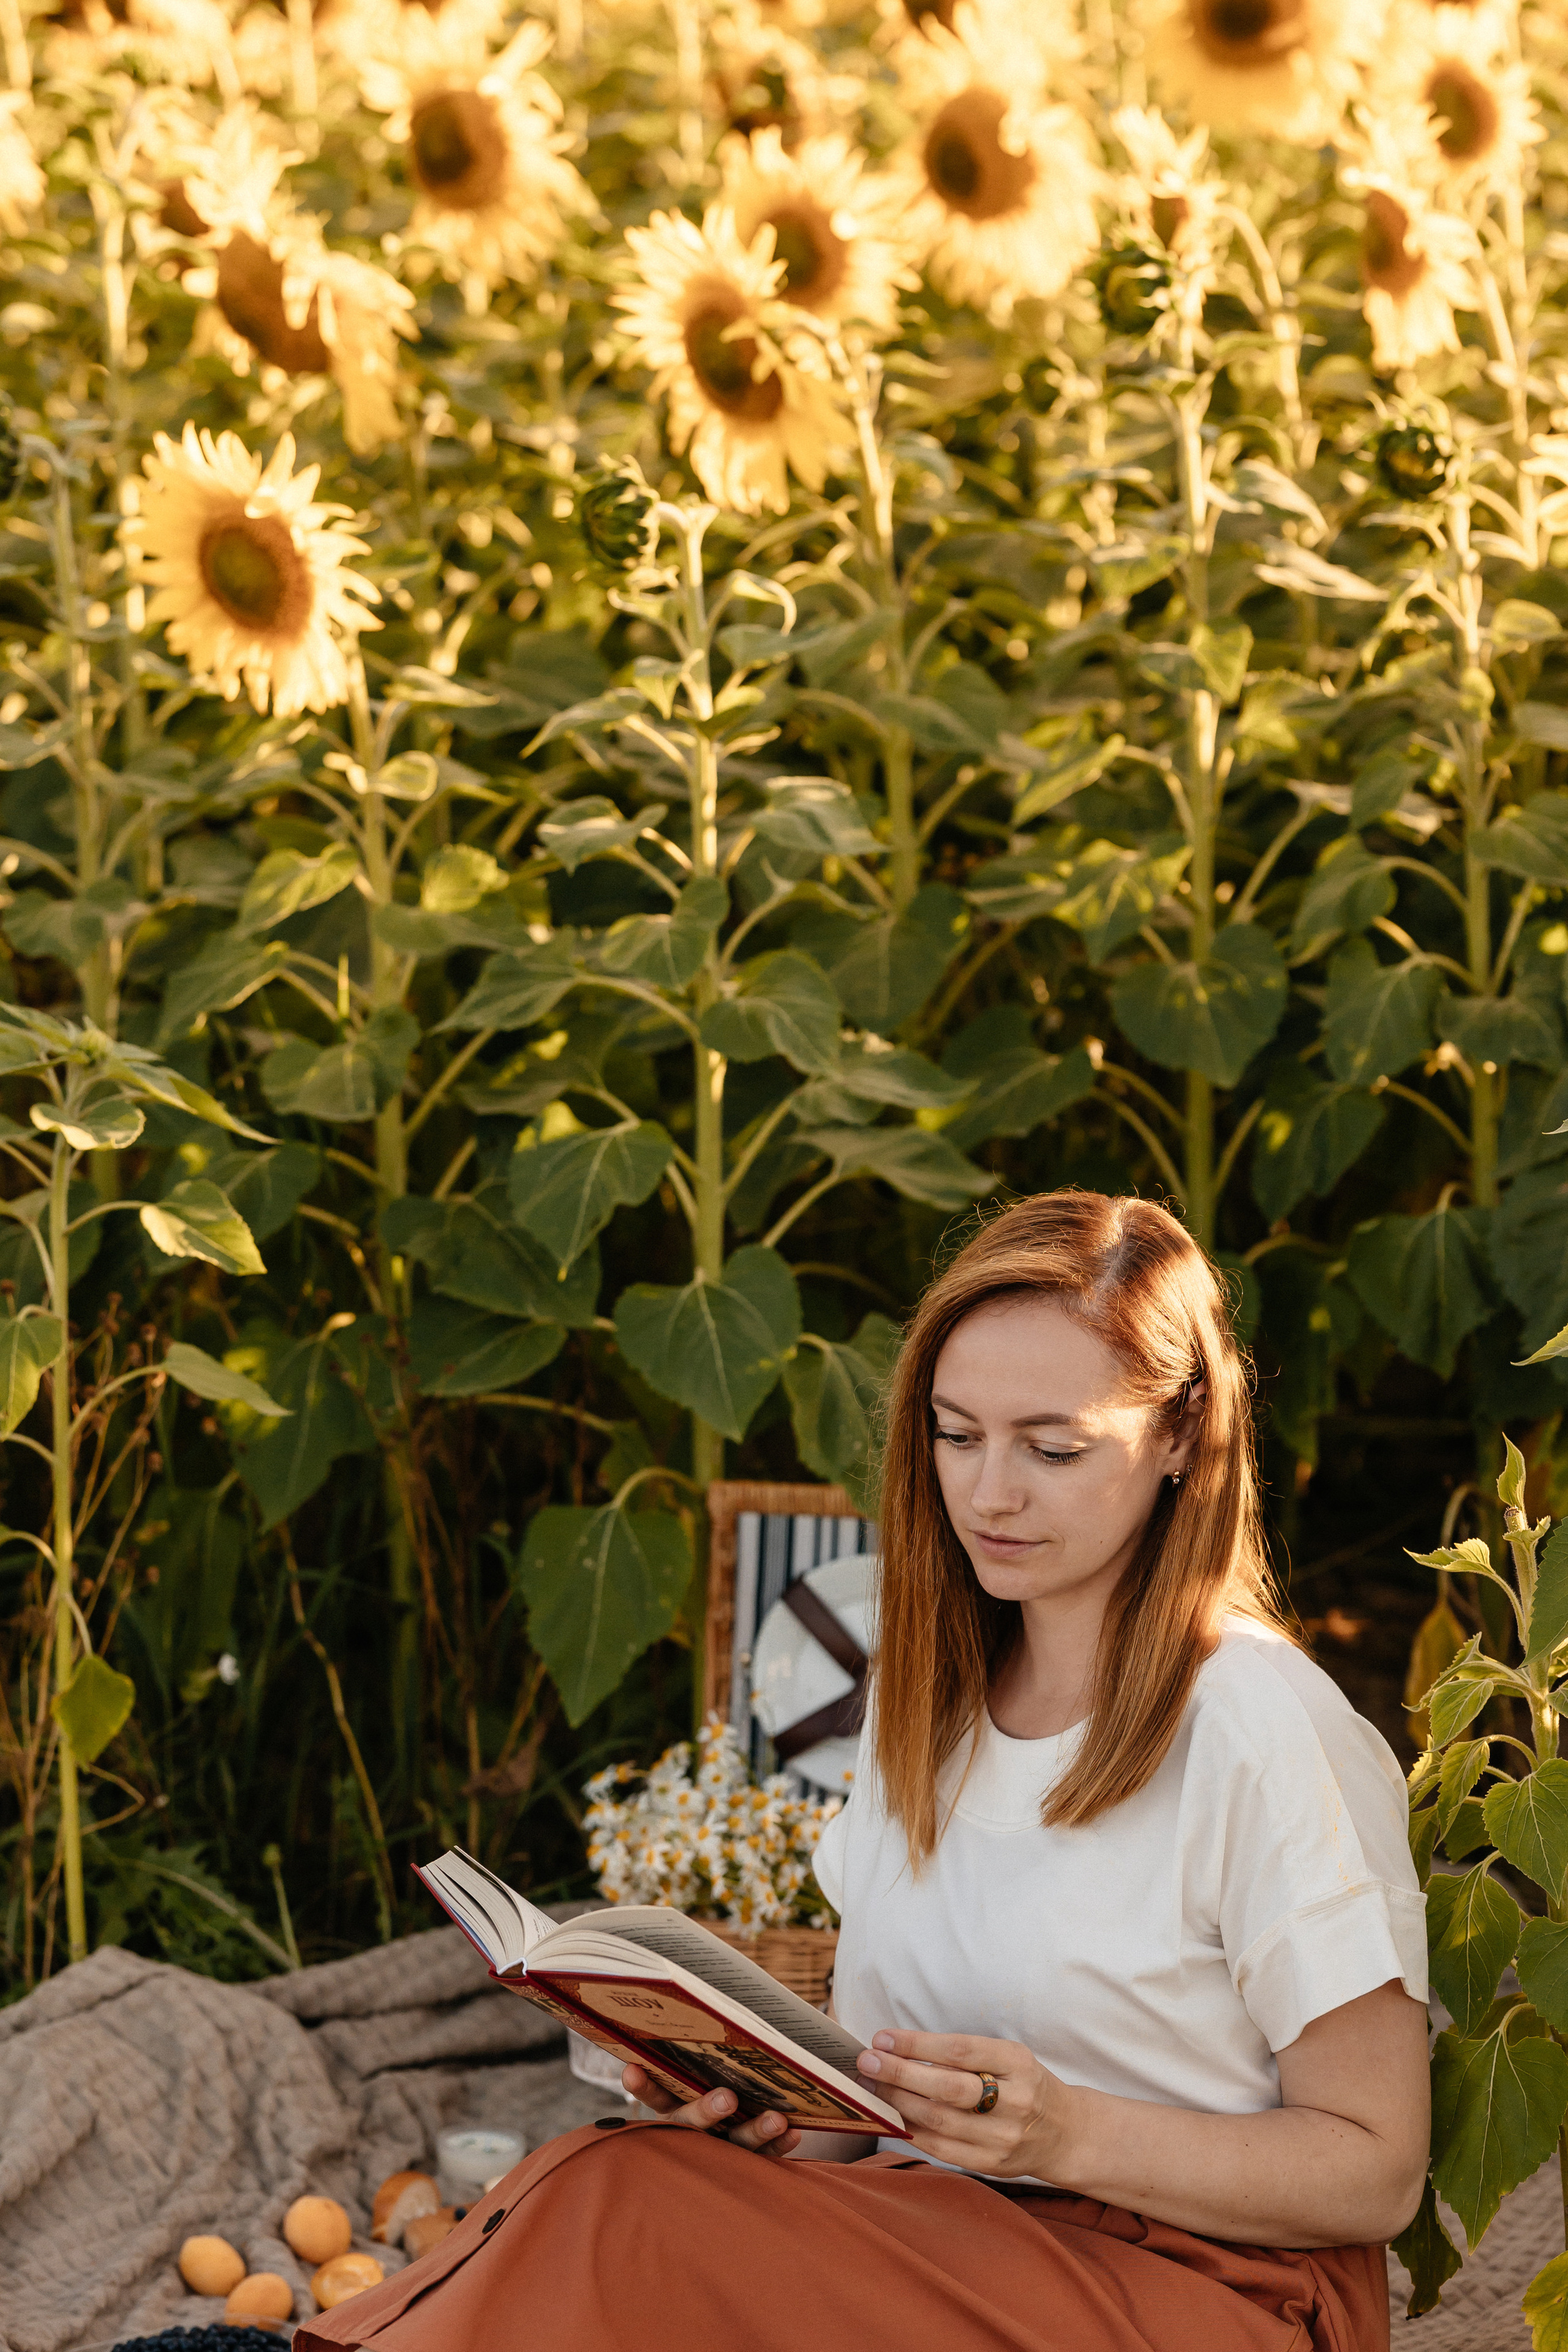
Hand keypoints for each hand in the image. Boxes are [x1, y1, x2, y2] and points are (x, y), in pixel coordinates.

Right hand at [619, 2063, 801, 2156]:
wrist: (724, 2162)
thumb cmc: (713, 2088)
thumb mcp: (698, 2076)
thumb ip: (696, 2055)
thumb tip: (695, 1999)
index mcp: (675, 2108)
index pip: (656, 2095)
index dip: (644, 2085)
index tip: (631, 2068)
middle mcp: (693, 2132)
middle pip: (694, 2123)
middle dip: (708, 2110)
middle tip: (727, 2098)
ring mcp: (720, 2151)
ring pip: (735, 2143)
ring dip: (756, 2130)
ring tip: (777, 2118)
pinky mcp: (746, 2165)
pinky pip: (764, 2158)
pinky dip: (779, 2146)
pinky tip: (793, 2132)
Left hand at [856, 2030, 1076, 2179]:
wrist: (1064, 2133)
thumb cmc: (1024, 2083)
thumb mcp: (1008, 2057)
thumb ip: (963, 2055)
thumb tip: (899, 2049)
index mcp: (1018, 2063)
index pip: (960, 2051)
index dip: (917, 2044)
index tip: (882, 2037)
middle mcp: (1014, 2101)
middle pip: (947, 2088)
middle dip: (899, 2073)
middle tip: (867, 2061)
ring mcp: (1003, 2137)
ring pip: (939, 2121)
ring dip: (898, 2102)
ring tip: (872, 2086)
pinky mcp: (992, 2164)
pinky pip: (942, 2148)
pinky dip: (912, 2130)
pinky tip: (892, 2115)